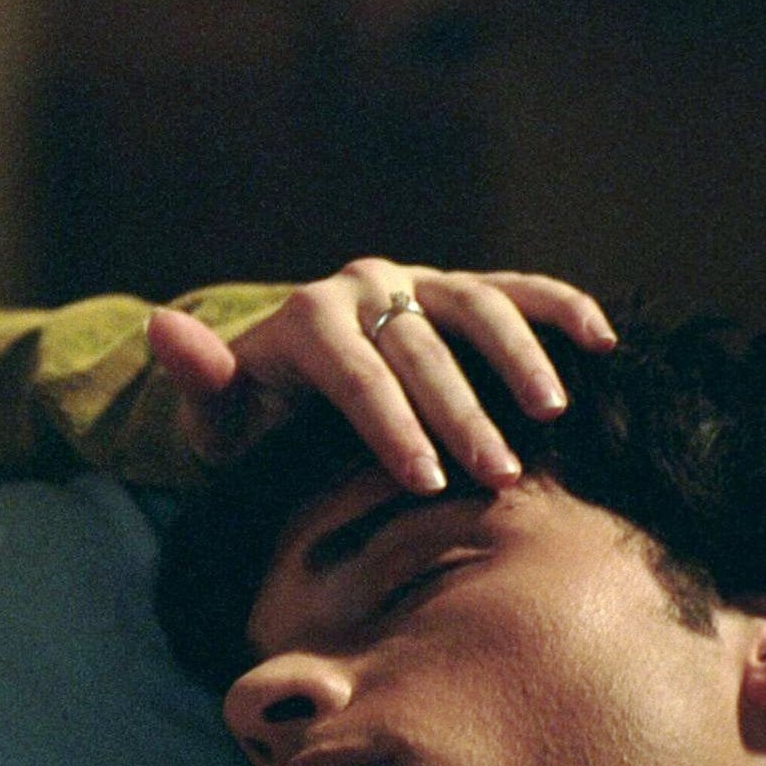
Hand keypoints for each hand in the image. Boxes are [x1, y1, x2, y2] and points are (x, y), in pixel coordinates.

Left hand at [148, 259, 615, 492]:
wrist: (280, 381)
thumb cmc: (250, 415)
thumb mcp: (215, 412)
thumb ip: (198, 379)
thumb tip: (163, 325)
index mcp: (306, 319)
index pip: (357, 376)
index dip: (392, 428)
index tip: (425, 483)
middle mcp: (363, 286)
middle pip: (421, 351)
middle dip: (461, 415)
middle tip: (497, 476)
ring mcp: (415, 282)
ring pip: (477, 309)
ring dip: (520, 360)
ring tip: (552, 417)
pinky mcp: (455, 288)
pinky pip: (516, 288)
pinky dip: (560, 306)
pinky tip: (602, 343)